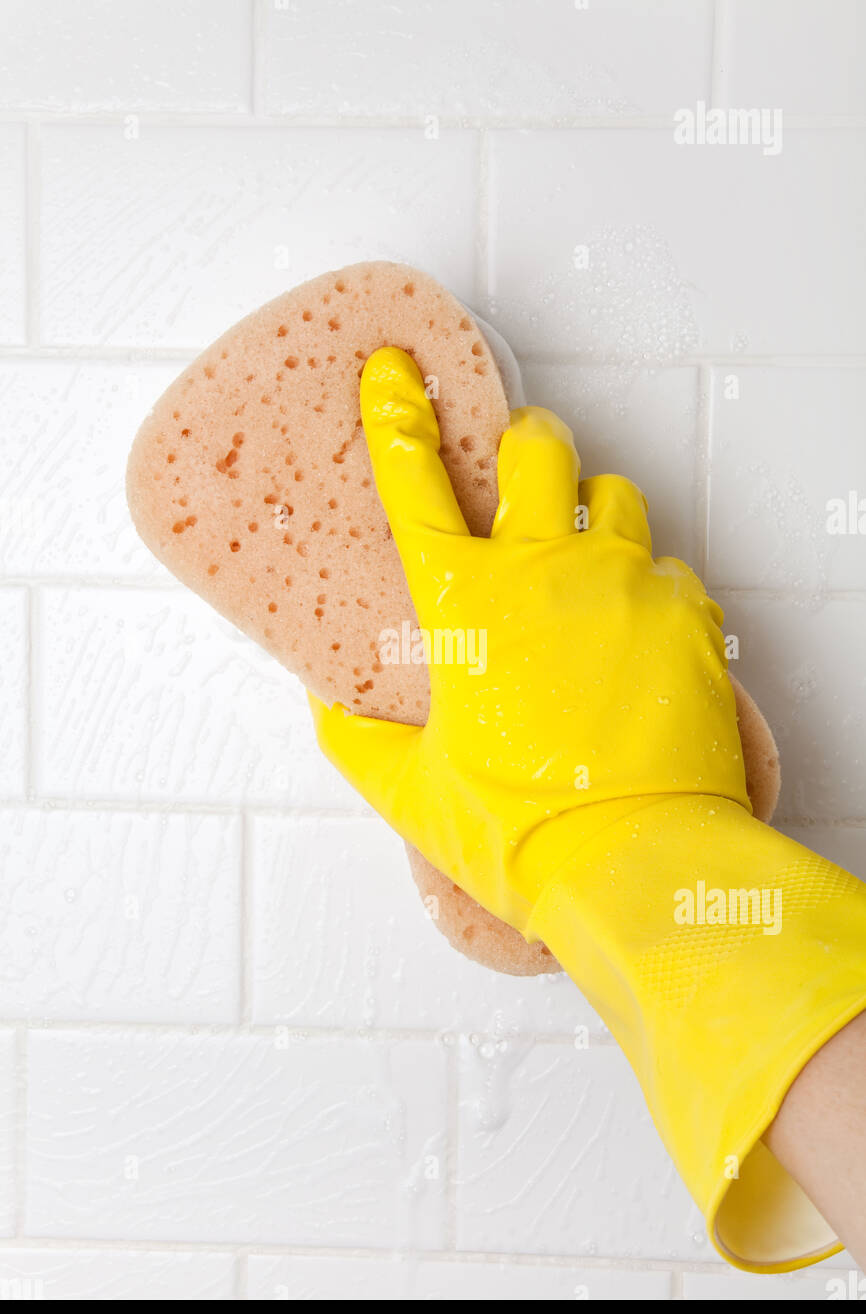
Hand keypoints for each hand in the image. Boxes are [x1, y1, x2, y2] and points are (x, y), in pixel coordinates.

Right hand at [310, 346, 747, 932]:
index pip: (414, 483)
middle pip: (537, 450)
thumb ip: (356, 741)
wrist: (634, 861)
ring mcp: (623, 586)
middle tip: (522, 465)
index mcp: (464, 606)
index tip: (392, 374)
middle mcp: (544, 573)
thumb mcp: (411, 794)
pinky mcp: (687, 615)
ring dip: (594, 511)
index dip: (395, 417)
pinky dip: (651, 585)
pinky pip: (671, 568)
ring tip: (587, 554)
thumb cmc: (520, 832)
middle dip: (525, 444)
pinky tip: (639, 628)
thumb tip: (325, 708)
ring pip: (615, 495)